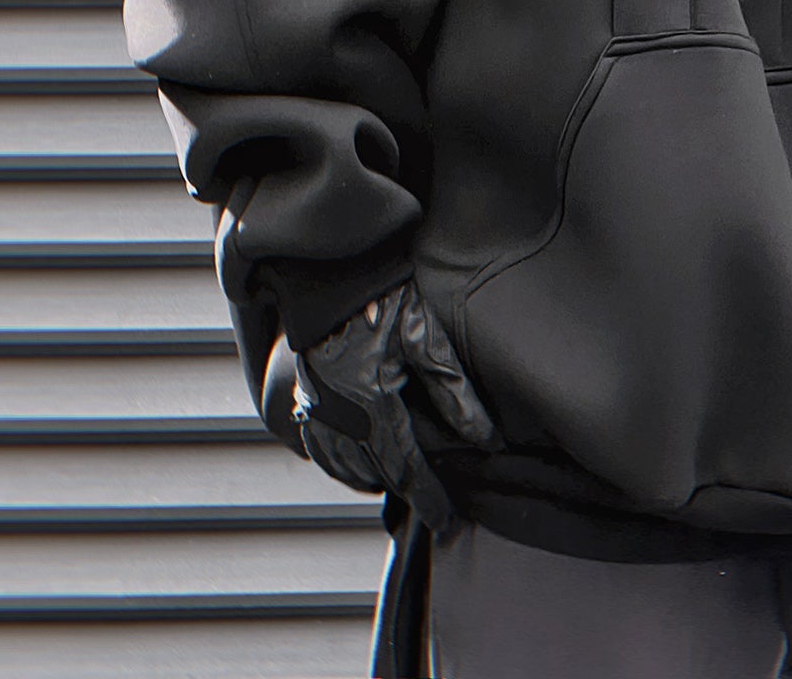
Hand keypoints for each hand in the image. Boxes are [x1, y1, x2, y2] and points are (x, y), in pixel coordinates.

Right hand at [292, 281, 498, 530]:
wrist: (331, 269)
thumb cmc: (383, 295)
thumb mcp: (424, 334)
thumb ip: (454, 389)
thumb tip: (486, 439)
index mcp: (370, 403)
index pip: (405, 469)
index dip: (428, 499)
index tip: (446, 522)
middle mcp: (337, 414)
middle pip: (374, 473)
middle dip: (405, 493)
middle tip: (432, 510)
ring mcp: (315, 406)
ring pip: (342, 467)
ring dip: (371, 482)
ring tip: (400, 490)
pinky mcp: (305, 393)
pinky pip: (318, 447)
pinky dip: (338, 465)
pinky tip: (355, 464)